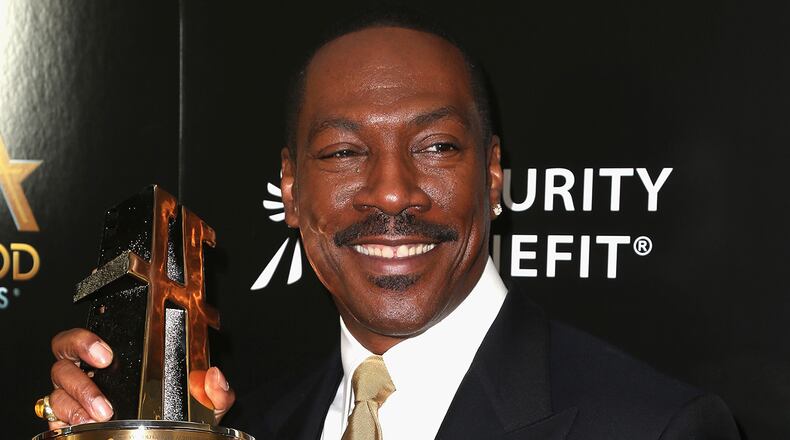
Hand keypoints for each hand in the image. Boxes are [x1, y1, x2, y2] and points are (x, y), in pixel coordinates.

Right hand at [48, 328, 234, 428]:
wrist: (169, 439)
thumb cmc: (180, 416)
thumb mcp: (203, 403)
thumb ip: (215, 390)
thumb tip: (213, 376)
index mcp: (120, 358)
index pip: (90, 336)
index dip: (87, 339)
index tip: (106, 353)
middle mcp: (91, 372)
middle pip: (64, 355)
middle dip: (80, 362)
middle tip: (104, 371)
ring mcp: (75, 396)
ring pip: (57, 388)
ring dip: (77, 399)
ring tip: (102, 413)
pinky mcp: (66, 420)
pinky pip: (54, 416)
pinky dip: (65, 420)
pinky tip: (84, 426)